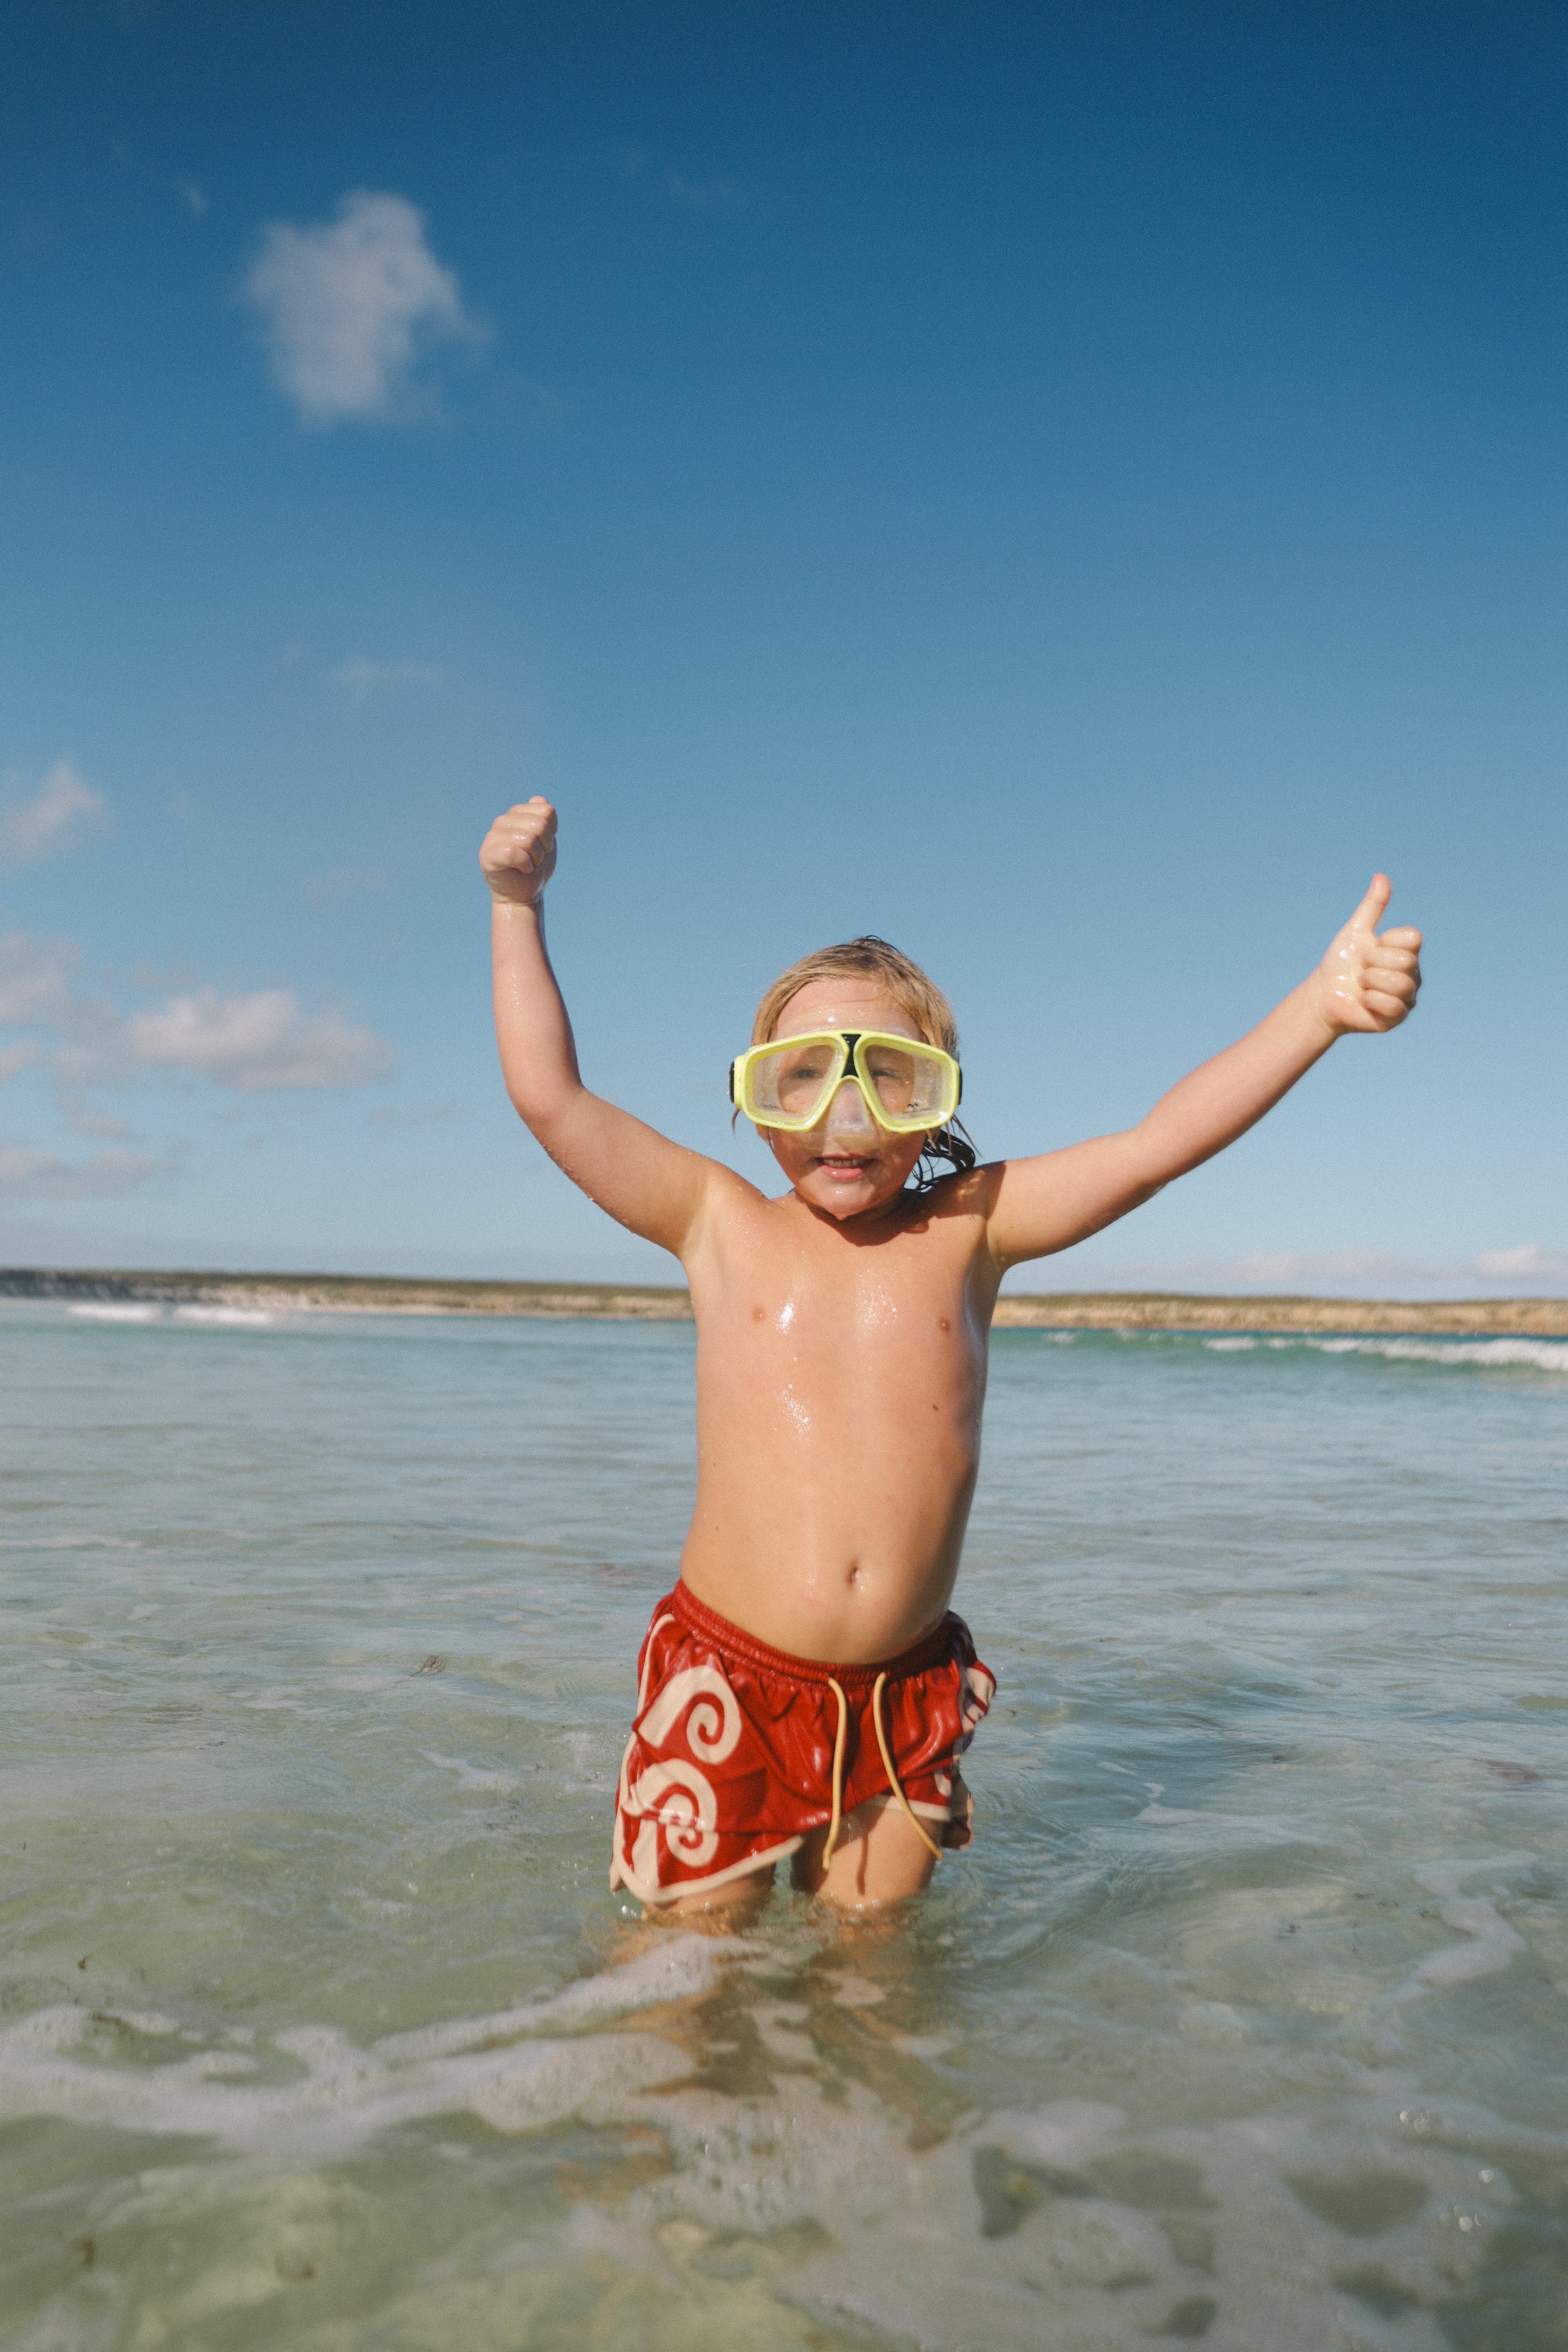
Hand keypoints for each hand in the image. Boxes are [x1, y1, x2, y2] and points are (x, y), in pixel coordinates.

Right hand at [480, 797, 557, 905]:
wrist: (523, 896)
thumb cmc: (535, 869)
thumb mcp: (546, 841)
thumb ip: (544, 819)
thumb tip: (538, 799)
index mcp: (517, 814)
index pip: (546, 811)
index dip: (552, 832)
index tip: (544, 846)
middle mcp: (503, 821)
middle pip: (539, 824)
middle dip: (545, 847)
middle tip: (536, 858)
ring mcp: (493, 836)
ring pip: (529, 839)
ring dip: (536, 858)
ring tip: (528, 865)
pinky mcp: (487, 853)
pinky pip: (515, 852)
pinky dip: (526, 865)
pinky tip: (522, 869)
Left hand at [1313, 874, 1422, 1034]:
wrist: (1322, 994)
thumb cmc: (1340, 963)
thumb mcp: (1355, 931)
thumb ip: (1372, 907)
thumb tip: (1381, 876)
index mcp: (1407, 952)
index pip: (1413, 938)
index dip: (1386, 941)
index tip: (1371, 947)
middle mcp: (1413, 974)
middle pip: (1405, 961)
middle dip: (1373, 963)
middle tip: (1362, 969)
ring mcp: (1407, 997)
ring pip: (1399, 983)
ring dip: (1370, 982)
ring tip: (1361, 985)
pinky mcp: (1397, 1018)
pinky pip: (1391, 1006)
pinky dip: (1370, 1001)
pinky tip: (1363, 1001)